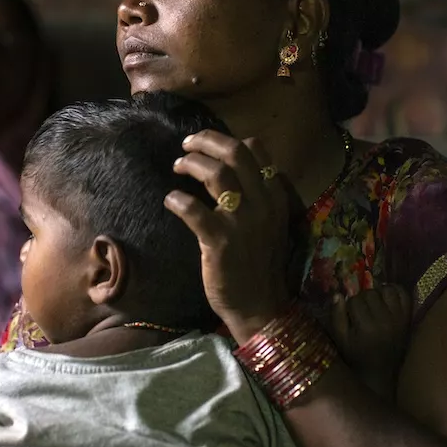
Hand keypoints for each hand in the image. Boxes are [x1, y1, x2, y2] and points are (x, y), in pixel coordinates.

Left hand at [165, 131, 290, 343]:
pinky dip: (177, 200)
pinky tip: (170, 200)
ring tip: (178, 166)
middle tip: (187, 144)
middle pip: (235, 153)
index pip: (256, 150)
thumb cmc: (259, 265)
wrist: (260, 306)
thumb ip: (256, 196)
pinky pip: (194, 209)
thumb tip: (229, 169)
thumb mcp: (269, 224)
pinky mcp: (221, 241)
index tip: (209, 147)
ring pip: (216, 173)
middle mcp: (263, 203)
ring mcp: (243, 221)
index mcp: (275, 197)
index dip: (228, 140)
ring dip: (191, 163)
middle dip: (206, 141)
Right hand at [332, 285, 411, 383]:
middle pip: (371, 293)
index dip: (349, 304)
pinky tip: (387, 297)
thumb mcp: (340, 340)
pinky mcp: (408, 319)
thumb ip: (337, 316)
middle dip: (363, 297)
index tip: (350, 313)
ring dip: (379, 292)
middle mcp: (384, 320)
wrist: (380, 373)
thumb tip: (338, 294)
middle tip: (360, 308)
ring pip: (388, 290)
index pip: (355, 300)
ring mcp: (399, 318)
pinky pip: (404, 295)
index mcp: (366, 326)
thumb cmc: (356, 357)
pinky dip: (395, 291)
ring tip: (374, 301)